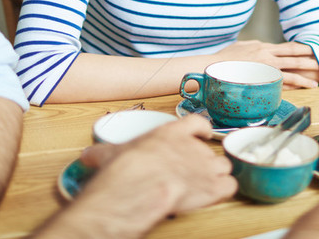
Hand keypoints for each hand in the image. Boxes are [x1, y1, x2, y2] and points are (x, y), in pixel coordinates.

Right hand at [78, 115, 235, 214]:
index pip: (196, 123)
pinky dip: (226, 191)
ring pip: (224, 166)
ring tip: (206, 184)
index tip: (202, 134)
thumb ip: (102, 153)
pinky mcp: (213, 187)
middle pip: (210, 150)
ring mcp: (206, 166)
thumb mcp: (111, 154)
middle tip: (194, 173)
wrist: (139, 187)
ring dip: (218, 176)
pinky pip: (230, 185)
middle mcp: (193, 147)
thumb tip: (88, 154)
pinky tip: (217, 195)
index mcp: (172, 133)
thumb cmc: (126, 169)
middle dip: (205, 162)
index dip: (201, 130)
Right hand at [219, 40, 318, 87]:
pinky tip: (304, 87)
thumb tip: (263, 45)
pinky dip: (295, 85)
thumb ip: (255, 45)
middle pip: (294, 57)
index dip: (302, 48)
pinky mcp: (262, 80)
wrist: (213, 67)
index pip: (288, 47)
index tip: (314, 49)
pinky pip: (283, 83)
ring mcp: (266, 69)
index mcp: (264, 47)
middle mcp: (267, 56)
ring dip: (306, 75)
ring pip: (292, 71)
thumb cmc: (225, 58)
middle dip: (310, 59)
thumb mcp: (242, 45)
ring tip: (318, 79)